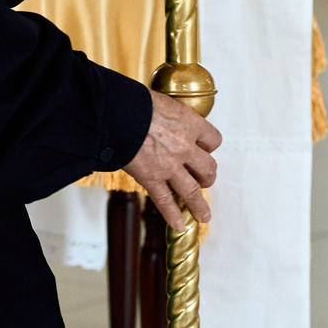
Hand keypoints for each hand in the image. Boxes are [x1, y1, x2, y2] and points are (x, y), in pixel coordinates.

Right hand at [125, 91, 220, 232]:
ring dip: (199, 204)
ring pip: (193, 190)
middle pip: (208, 168)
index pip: (214, 140)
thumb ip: (170, 115)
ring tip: (204, 215)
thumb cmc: (134, 101)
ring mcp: (168, 165)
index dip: (209, 146)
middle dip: (207, 175)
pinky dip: (172, 215)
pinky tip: (178, 225)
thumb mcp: (162, 101)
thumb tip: (167, 118)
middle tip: (203, 178)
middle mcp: (184, 147)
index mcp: (189, 124)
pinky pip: (165, 201)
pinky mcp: (151, 178)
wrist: (113, 112)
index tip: (203, 148)